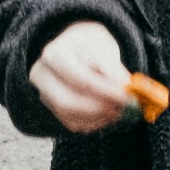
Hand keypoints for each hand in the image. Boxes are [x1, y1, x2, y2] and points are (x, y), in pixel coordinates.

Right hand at [31, 18, 144, 133]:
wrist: (76, 50)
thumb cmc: (90, 46)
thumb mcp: (103, 45)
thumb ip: (111, 66)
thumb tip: (123, 86)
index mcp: (53, 54)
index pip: (78, 78)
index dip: (104, 90)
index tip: (127, 96)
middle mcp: (42, 76)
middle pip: (67, 101)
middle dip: (99, 108)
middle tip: (124, 109)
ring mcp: (44, 95)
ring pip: (70, 116)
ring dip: (99, 117)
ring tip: (120, 110)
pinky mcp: (53, 109)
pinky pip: (73, 124)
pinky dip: (95, 122)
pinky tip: (109, 114)